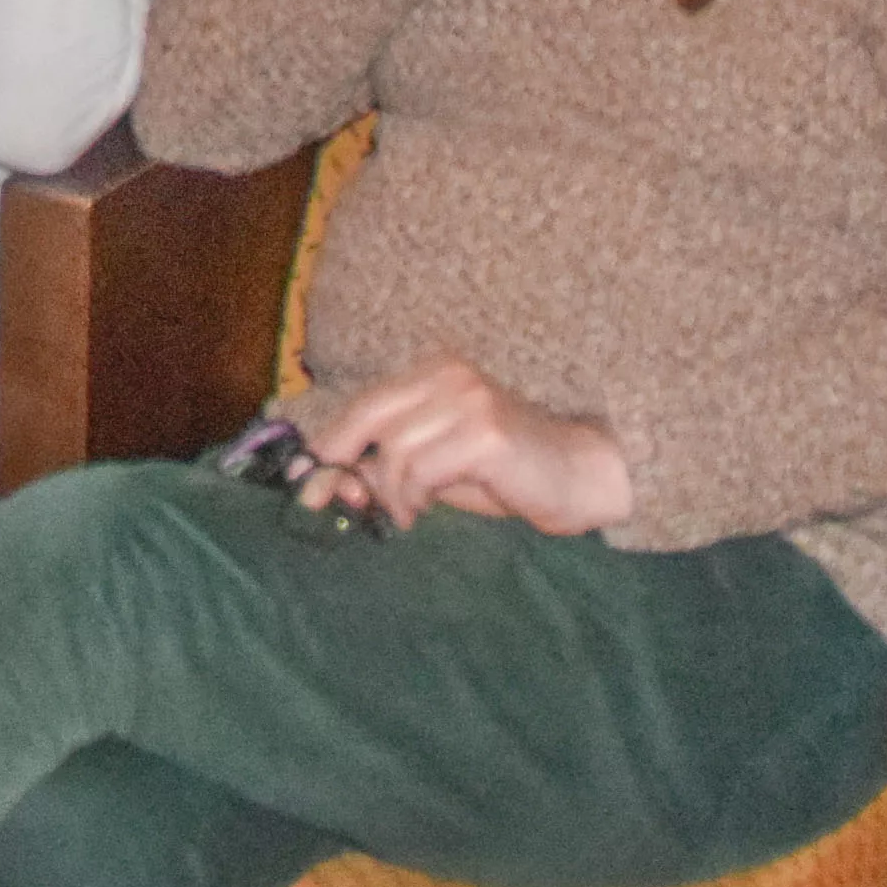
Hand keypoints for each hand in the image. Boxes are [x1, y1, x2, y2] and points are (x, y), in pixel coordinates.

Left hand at [294, 357, 633, 534]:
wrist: (581, 476)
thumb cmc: (506, 474)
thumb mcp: (436, 467)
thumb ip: (389, 467)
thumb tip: (329, 485)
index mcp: (435, 372)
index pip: (365, 402)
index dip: (331, 440)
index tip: (306, 478)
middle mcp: (450, 375)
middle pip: (369, 416)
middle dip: (342, 463)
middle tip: (339, 501)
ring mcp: (469, 401)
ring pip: (393, 449)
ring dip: (390, 493)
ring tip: (406, 513)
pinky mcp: (485, 433)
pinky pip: (421, 468)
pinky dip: (412, 497)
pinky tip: (422, 512)